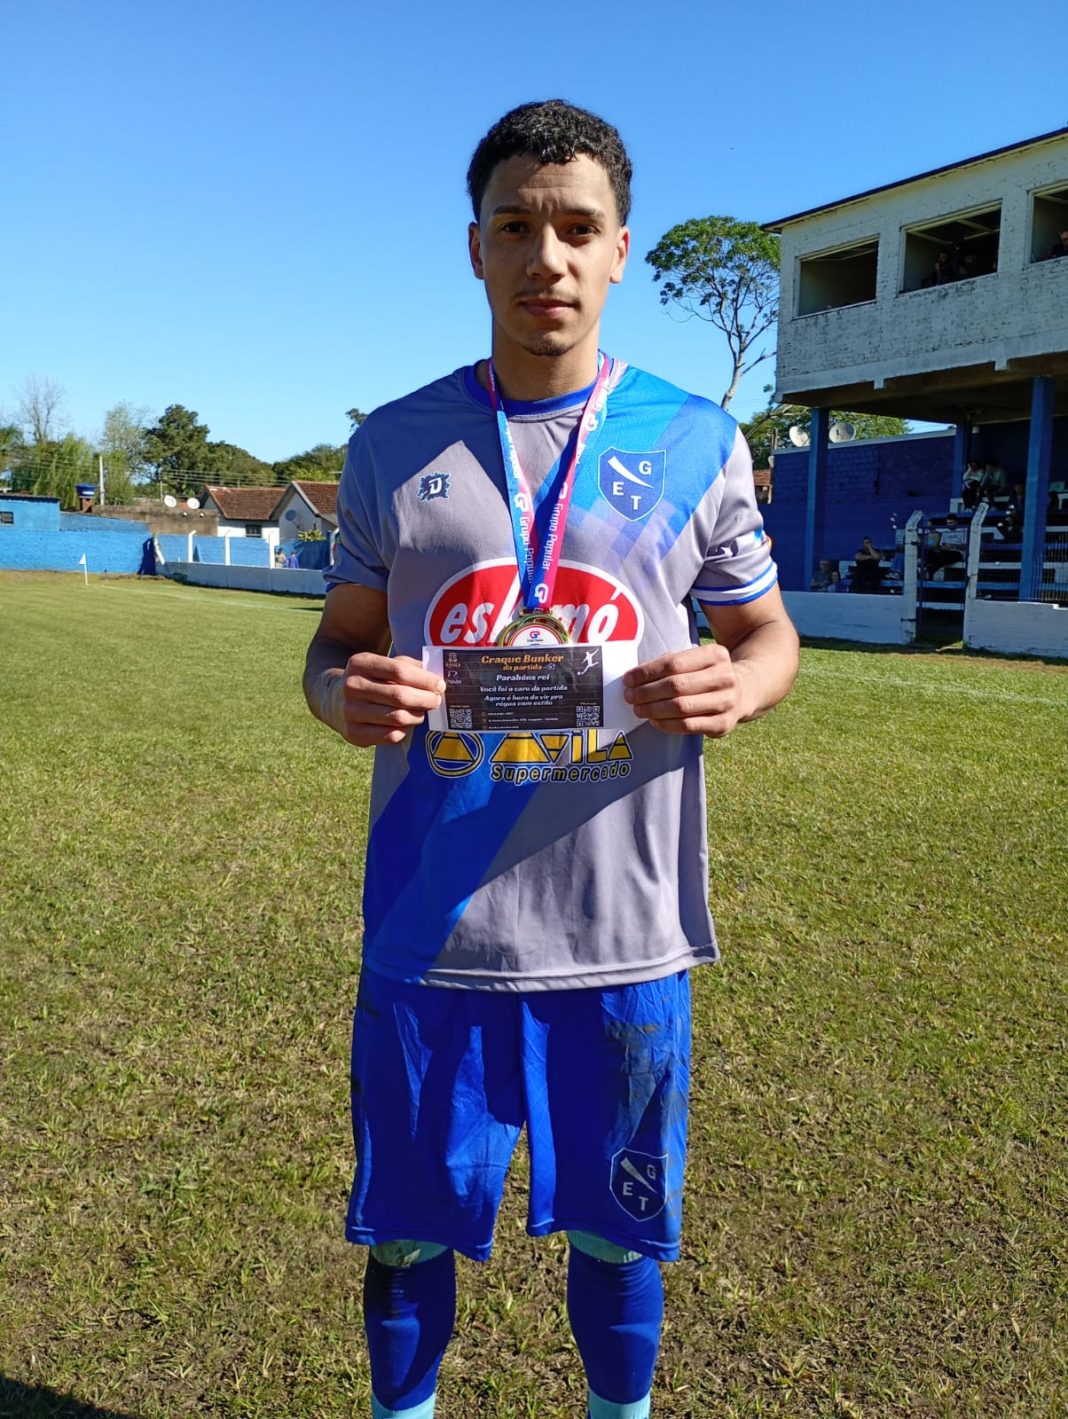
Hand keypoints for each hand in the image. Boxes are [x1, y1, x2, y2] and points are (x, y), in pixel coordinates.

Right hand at [328, 653, 444, 746]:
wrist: (335, 700)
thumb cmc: (371, 680)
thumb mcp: (383, 664)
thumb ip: (409, 667)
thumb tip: (436, 680)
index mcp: (360, 663)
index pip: (399, 671)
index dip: (424, 679)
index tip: (440, 685)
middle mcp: (351, 686)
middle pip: (399, 696)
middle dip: (425, 699)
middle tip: (436, 701)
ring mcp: (350, 711)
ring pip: (397, 718)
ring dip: (417, 716)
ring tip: (421, 712)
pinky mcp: (353, 734)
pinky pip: (390, 736)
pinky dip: (404, 731)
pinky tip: (405, 724)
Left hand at [623, 644, 751, 738]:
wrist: (742, 691)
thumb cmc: (705, 674)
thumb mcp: (694, 660)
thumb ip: (667, 664)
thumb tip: (633, 678)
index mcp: (715, 654)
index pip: (673, 663)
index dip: (646, 673)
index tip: (628, 679)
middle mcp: (725, 677)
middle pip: (676, 685)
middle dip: (646, 692)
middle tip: (629, 696)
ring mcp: (727, 701)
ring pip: (681, 707)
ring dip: (653, 709)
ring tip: (638, 708)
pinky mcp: (724, 724)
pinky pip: (687, 726)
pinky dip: (666, 724)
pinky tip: (654, 720)